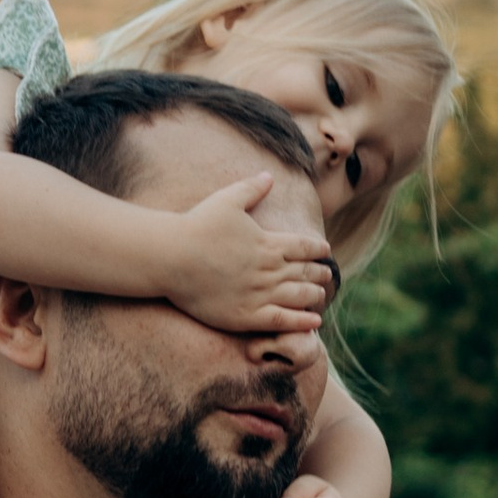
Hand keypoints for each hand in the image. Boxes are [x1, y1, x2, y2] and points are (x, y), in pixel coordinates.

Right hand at [159, 175, 333, 337]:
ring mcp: (259, 294)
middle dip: (319, 273)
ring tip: (320, 294)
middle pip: (305, 272)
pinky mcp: (246, 315)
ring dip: (314, 294)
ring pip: (299, 296)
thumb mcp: (226, 200)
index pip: (304, 246)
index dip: (318, 249)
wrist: (170, 257)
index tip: (325, 250)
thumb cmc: (196, 227)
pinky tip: (315, 322)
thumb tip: (269, 175)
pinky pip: (283, 320)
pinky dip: (302, 321)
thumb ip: (251, 189)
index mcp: (268, 242)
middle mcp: (269, 269)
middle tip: (326, 274)